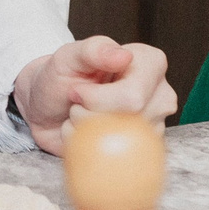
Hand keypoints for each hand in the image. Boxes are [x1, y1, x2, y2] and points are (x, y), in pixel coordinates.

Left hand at [13, 36, 176, 154]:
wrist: (47, 106)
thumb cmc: (62, 76)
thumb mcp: (69, 56)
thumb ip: (93, 50)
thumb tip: (124, 56)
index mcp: (151, 64)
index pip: (132, 96)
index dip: (95, 98)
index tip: (78, 90)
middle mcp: (160, 95)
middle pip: (129, 120)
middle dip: (89, 115)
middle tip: (78, 102)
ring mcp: (154, 125)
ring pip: (121, 142)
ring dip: (87, 132)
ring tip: (81, 115)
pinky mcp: (143, 150)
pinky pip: (115, 159)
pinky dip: (88, 148)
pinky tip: (84, 133)